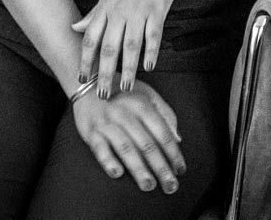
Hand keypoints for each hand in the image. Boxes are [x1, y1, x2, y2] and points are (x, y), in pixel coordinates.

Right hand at [71, 80, 185, 193]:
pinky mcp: (92, 132)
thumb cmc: (124, 94)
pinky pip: (100, 148)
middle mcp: (126, 114)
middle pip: (147, 145)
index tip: (180, 170)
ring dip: (139, 169)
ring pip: (126, 149)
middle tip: (170, 186)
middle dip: (160, 167)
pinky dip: (108, 161)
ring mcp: (108, 124)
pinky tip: (117, 173)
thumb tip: (178, 139)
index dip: (173, 153)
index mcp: (143, 105)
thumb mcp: (148, 95)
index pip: (162, 133)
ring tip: (149, 185)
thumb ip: (165, 114)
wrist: (91, 84)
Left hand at [73, 0, 182, 92]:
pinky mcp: (157, 11)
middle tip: (102, 95)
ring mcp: (139, 12)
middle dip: (104, 73)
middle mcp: (119, 12)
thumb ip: (93, 14)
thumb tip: (74, 27)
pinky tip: (149, 67)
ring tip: (125, 88)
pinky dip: (151, 52)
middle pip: (109, 48)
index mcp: (105, 9)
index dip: (84, 60)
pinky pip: (153, 36)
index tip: (81, 79)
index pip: (90, 39)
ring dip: (128, 69)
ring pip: (131, 46)